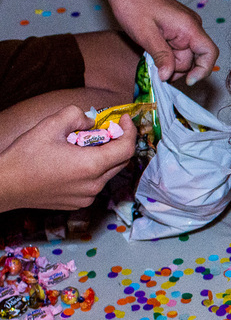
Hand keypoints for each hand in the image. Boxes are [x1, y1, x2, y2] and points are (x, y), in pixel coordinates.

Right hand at [0, 107, 134, 211]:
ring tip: (81, 146)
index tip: (124, 119)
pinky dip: (92, 170)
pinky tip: (72, 162)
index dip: (130, 131)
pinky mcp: (79, 203)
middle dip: (117, 142)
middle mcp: (95, 185)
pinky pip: (95, 184)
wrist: (6, 185)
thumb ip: (77, 115)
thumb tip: (92, 121)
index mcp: (92, 166)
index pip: (127, 148)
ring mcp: (88, 197)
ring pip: (108, 173)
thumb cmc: (25, 156)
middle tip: (103, 129)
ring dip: (103, 157)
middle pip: (121, 161)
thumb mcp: (50, 125)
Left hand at [102, 0, 217, 84]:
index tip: (187, 81)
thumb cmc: (132, 1)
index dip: (202, 71)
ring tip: (148, 55)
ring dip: (167, 62)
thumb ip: (160, 56)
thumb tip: (167, 77)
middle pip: (193, 59)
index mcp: (189, 27)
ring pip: (182, 56)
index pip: (209, 53)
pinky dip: (164, 54)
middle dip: (175, 68)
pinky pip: (175, 48)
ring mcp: (184, 28)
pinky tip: (150, 50)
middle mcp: (191, 28)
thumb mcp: (144, 33)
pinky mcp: (175, 29)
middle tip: (153, 68)